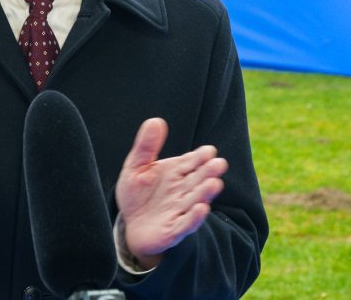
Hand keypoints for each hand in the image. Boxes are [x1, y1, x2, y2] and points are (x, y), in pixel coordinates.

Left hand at [114, 118, 227, 269]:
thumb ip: (146, 146)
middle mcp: (183, 190)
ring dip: (205, 193)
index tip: (209, 151)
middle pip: (198, 180)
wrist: (131, 224)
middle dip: (208, 172)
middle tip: (219, 164)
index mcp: (177, 172)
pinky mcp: (174, 230)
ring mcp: (180, 210)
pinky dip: (194, 218)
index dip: (200, 157)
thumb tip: (156, 120)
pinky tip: (202, 209)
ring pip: (195, 200)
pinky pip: (185, 224)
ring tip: (214, 183)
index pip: (192, 162)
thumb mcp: (136, 166)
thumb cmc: (137, 193)